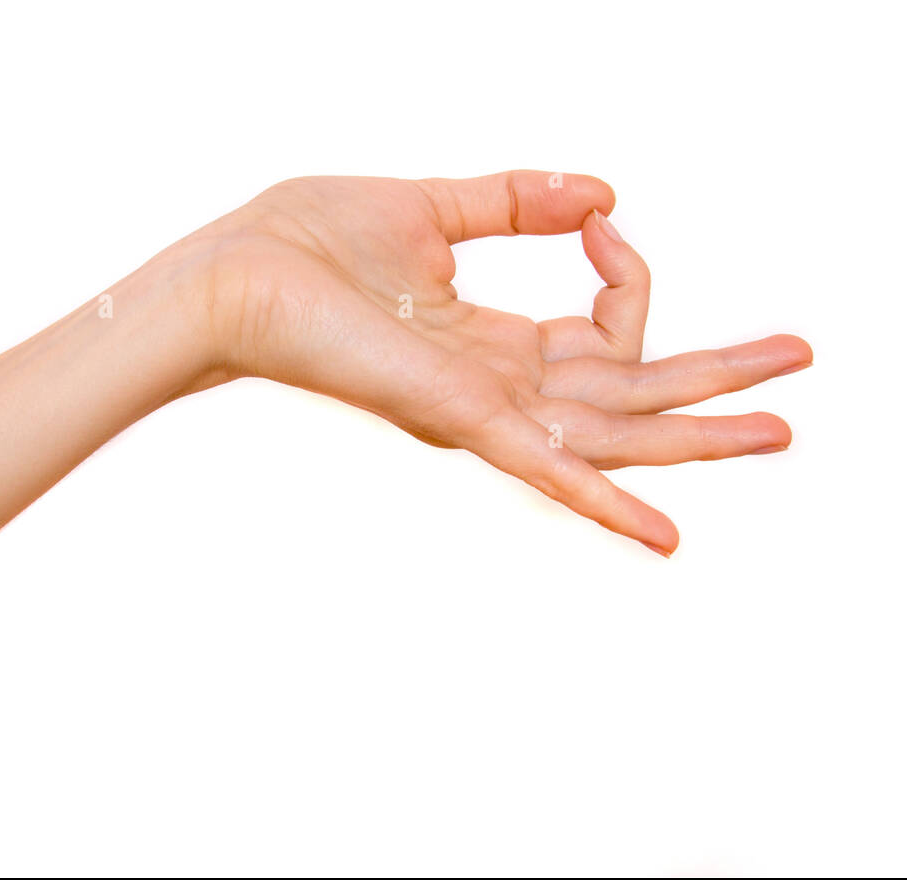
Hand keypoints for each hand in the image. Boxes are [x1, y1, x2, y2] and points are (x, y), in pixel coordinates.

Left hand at [190, 171, 811, 554]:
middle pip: (627, 396)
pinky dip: (606, 502)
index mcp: (491, 342)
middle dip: (715, 384)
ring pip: (611, 432)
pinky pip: (545, 466)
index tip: (603, 216)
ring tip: (781, 426)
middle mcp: (495, 385)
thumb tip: (606, 192)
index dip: (628, 271)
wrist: (235, 272)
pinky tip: (667, 534)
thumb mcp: (432, 206)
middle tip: (796, 371)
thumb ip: (517, 201)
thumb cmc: (308, 242)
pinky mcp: (456, 416)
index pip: (603, 328)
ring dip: (699, 434)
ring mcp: (480, 408)